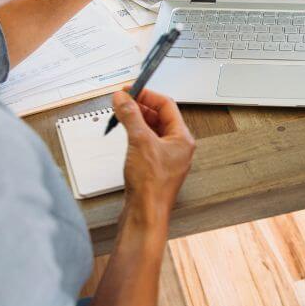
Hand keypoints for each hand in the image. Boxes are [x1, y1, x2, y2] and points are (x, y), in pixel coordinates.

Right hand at [112, 88, 194, 218]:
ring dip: (136, 120)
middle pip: (159, 117)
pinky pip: (146, 143)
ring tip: (121, 114)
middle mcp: (177, 148)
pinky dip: (135, 134)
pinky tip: (125, 134)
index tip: (131, 90)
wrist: (145, 215)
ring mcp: (166, 158)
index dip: (147, 95)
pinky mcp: (154, 168)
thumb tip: (124, 99)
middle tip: (123, 100)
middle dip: (140, 107)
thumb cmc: (151, 186)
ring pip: (152, 130)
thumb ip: (131, 116)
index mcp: (182, 139)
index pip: (167, 105)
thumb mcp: (139, 142)